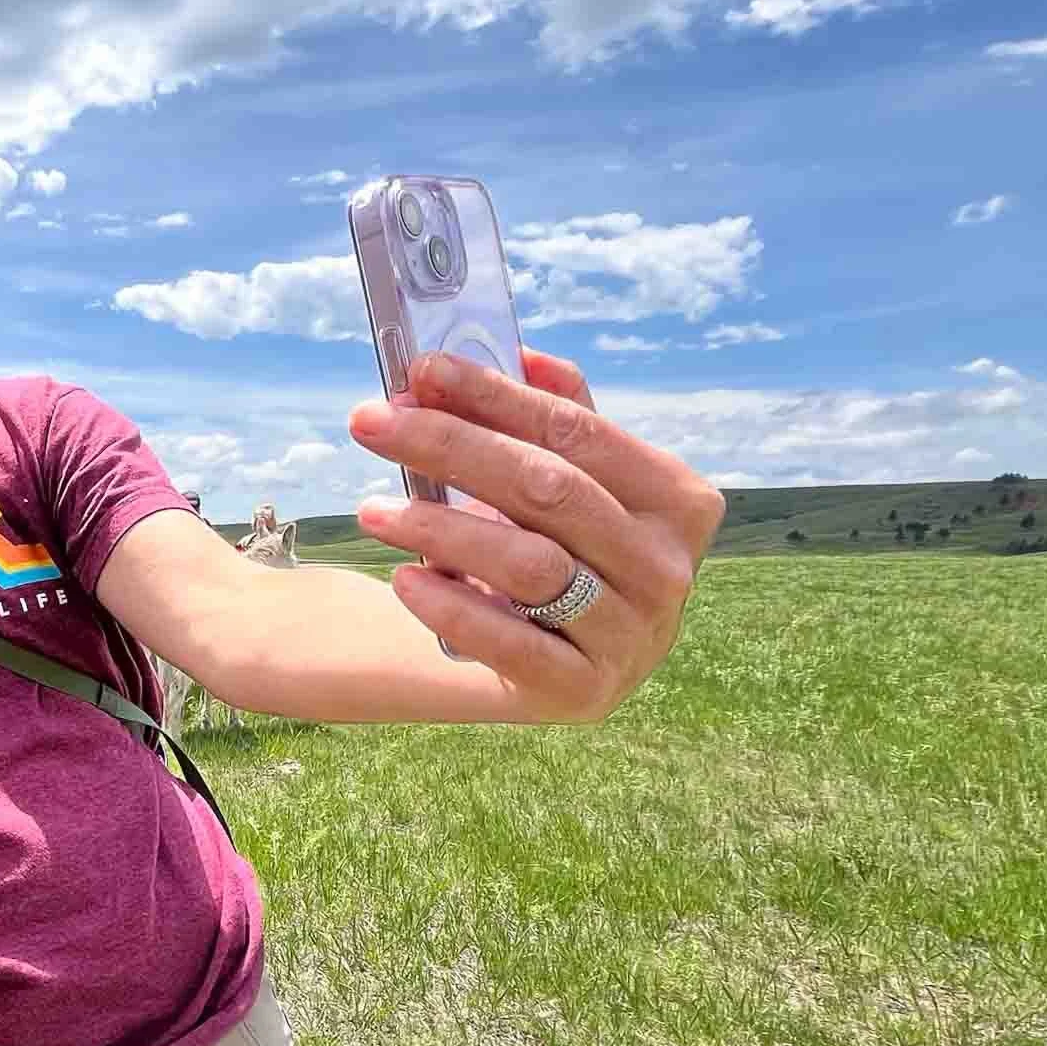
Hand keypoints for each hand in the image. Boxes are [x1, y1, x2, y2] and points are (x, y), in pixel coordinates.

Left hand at [347, 348, 724, 721]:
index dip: (495, 395)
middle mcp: (668, 568)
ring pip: (529, 564)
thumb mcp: (571, 484)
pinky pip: (512, 644)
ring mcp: (634, 635)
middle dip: (450, 446)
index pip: (577, 430)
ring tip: (371, 510)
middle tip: (370, 423)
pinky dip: (452, 607)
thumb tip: (520, 353)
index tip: (422, 369)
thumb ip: (556, 418)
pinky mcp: (585, 692)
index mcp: (676, 499)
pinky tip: (403, 579)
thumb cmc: (562, 550)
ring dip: (439, 528)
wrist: (561, 666)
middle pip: (547, 489)